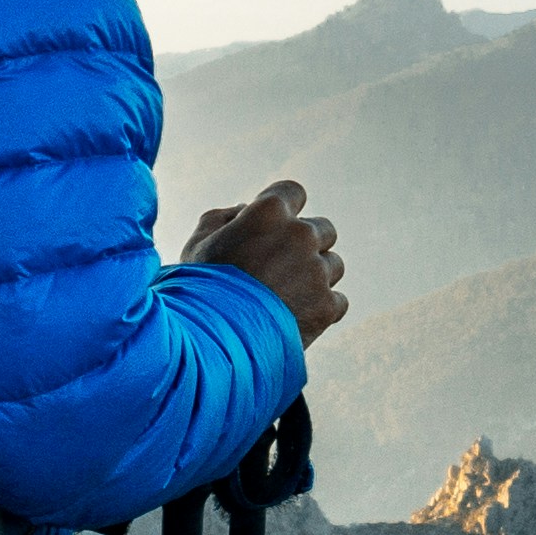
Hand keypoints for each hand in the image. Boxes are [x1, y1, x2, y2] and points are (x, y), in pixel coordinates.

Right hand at [185, 181, 346, 343]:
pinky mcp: (327, 306)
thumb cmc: (198, 290)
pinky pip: (338, 301)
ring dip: (316, 276)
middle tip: (280, 267)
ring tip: (286, 297)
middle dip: (305, 244)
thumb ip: (222, 218)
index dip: (283, 208)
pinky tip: (295, 318)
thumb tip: (244, 209)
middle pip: (322, 229)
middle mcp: (300, 235)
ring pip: (333, 265)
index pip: (293, 192)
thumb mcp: (197, 244)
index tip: (273, 226)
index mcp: (269, 212)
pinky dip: (322, 309)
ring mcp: (317, 271)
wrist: (210, 342)